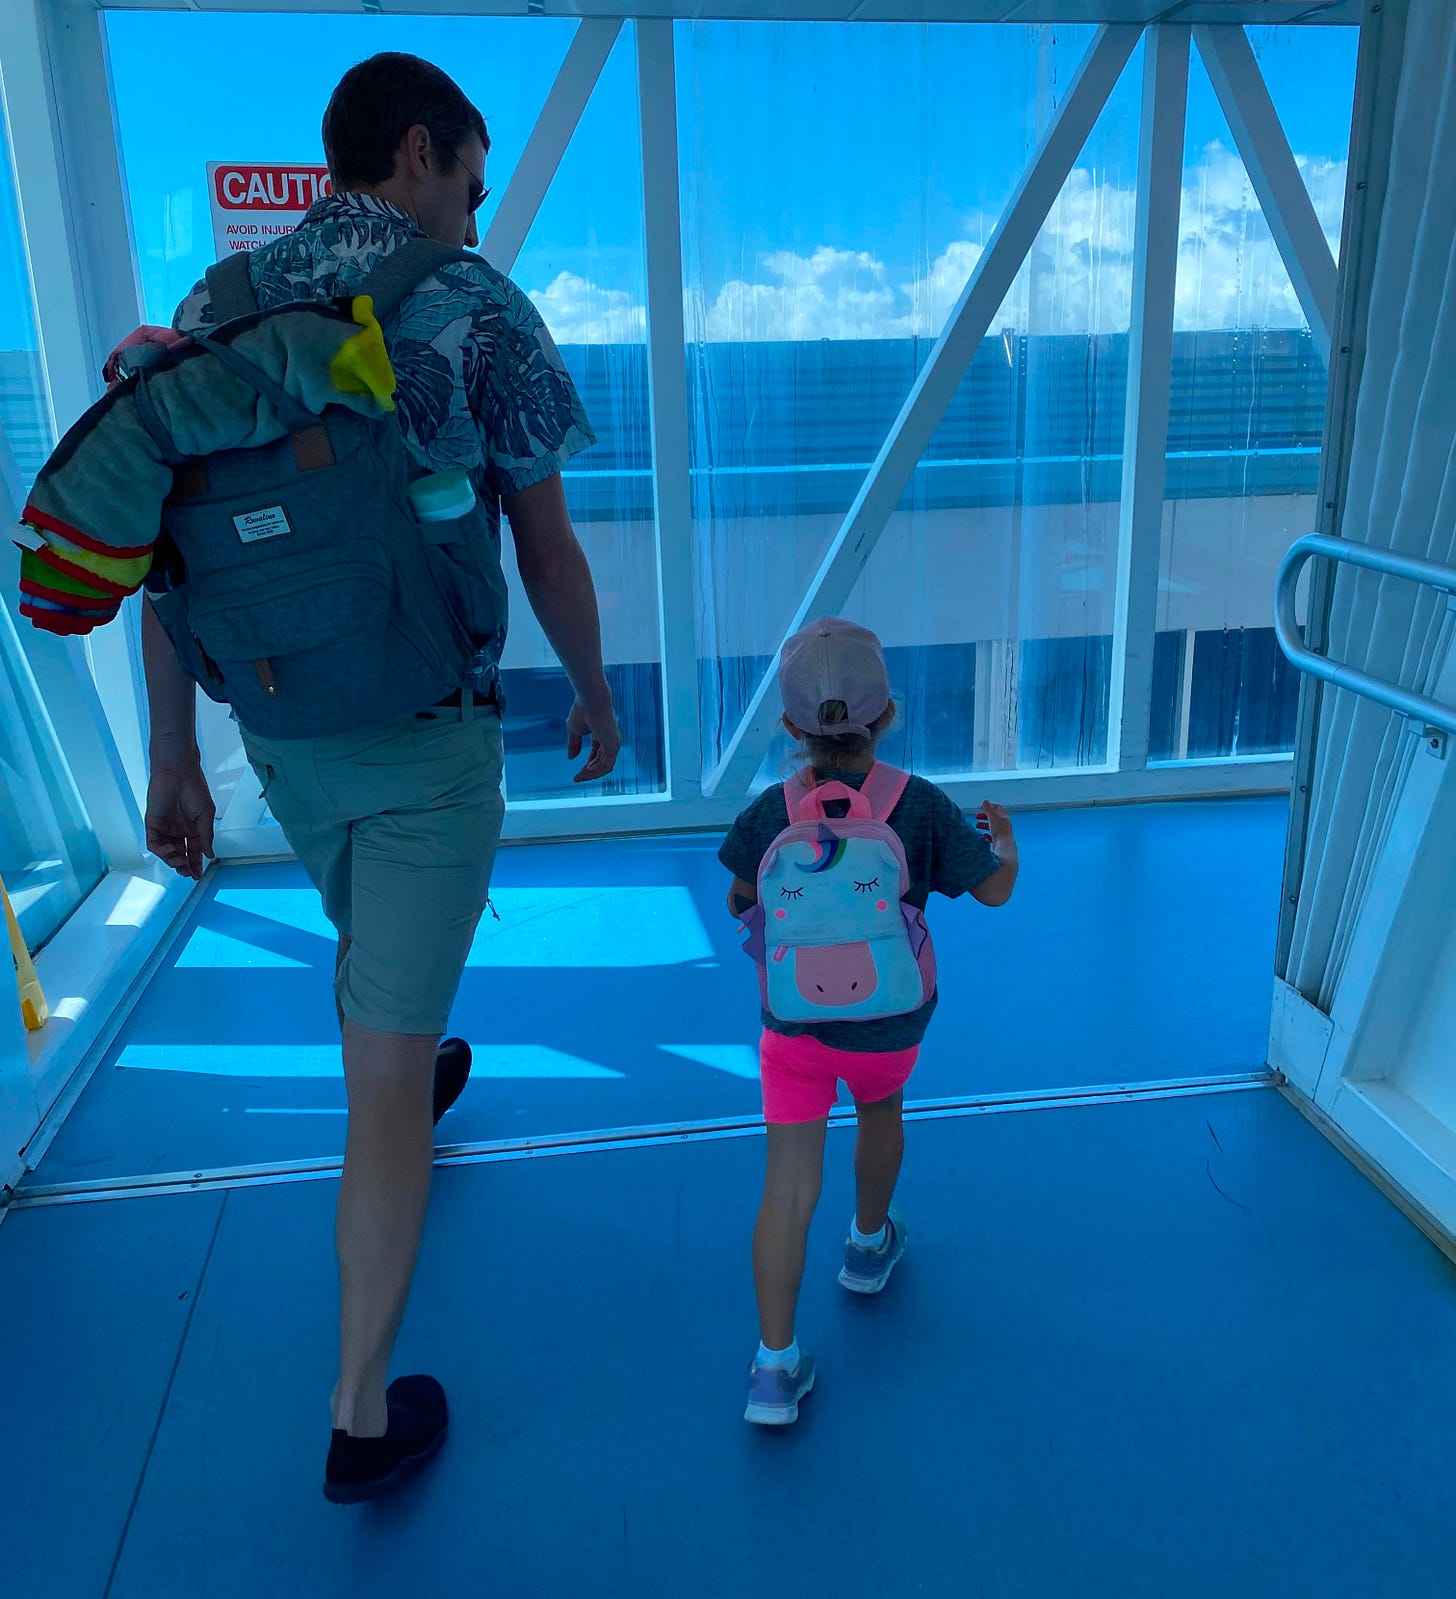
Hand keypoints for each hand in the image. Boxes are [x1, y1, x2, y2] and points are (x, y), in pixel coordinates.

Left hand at [146, 757, 216, 878]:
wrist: (178, 772)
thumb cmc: (195, 789)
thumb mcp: (206, 815)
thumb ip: (206, 836)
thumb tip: (210, 854)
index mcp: (192, 828)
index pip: (194, 851)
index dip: (196, 864)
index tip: (198, 875)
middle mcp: (178, 830)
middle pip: (180, 854)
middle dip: (184, 866)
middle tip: (188, 873)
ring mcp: (164, 828)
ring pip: (166, 851)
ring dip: (173, 860)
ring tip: (180, 862)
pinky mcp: (152, 824)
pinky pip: (154, 843)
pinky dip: (161, 851)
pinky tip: (171, 851)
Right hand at [566, 693, 620, 783]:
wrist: (590, 700)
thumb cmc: (583, 710)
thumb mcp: (574, 731)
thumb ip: (574, 744)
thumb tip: (570, 758)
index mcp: (602, 736)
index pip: (597, 756)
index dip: (588, 767)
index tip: (577, 774)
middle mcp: (610, 742)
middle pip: (602, 764)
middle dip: (589, 773)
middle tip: (577, 777)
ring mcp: (613, 744)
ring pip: (604, 768)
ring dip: (591, 774)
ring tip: (579, 776)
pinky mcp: (613, 747)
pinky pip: (605, 766)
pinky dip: (595, 772)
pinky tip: (584, 772)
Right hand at [976, 800, 1014, 850]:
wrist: (1004, 848)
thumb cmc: (999, 831)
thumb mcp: (992, 817)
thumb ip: (988, 809)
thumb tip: (984, 801)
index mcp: (1004, 818)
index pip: (998, 808)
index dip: (989, 806)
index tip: (981, 807)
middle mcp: (1004, 826)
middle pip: (994, 818)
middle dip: (985, 816)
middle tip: (976, 816)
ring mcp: (1002, 834)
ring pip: (992, 827)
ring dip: (984, 825)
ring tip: (976, 825)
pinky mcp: (999, 843)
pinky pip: (992, 838)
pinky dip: (987, 835)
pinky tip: (983, 836)